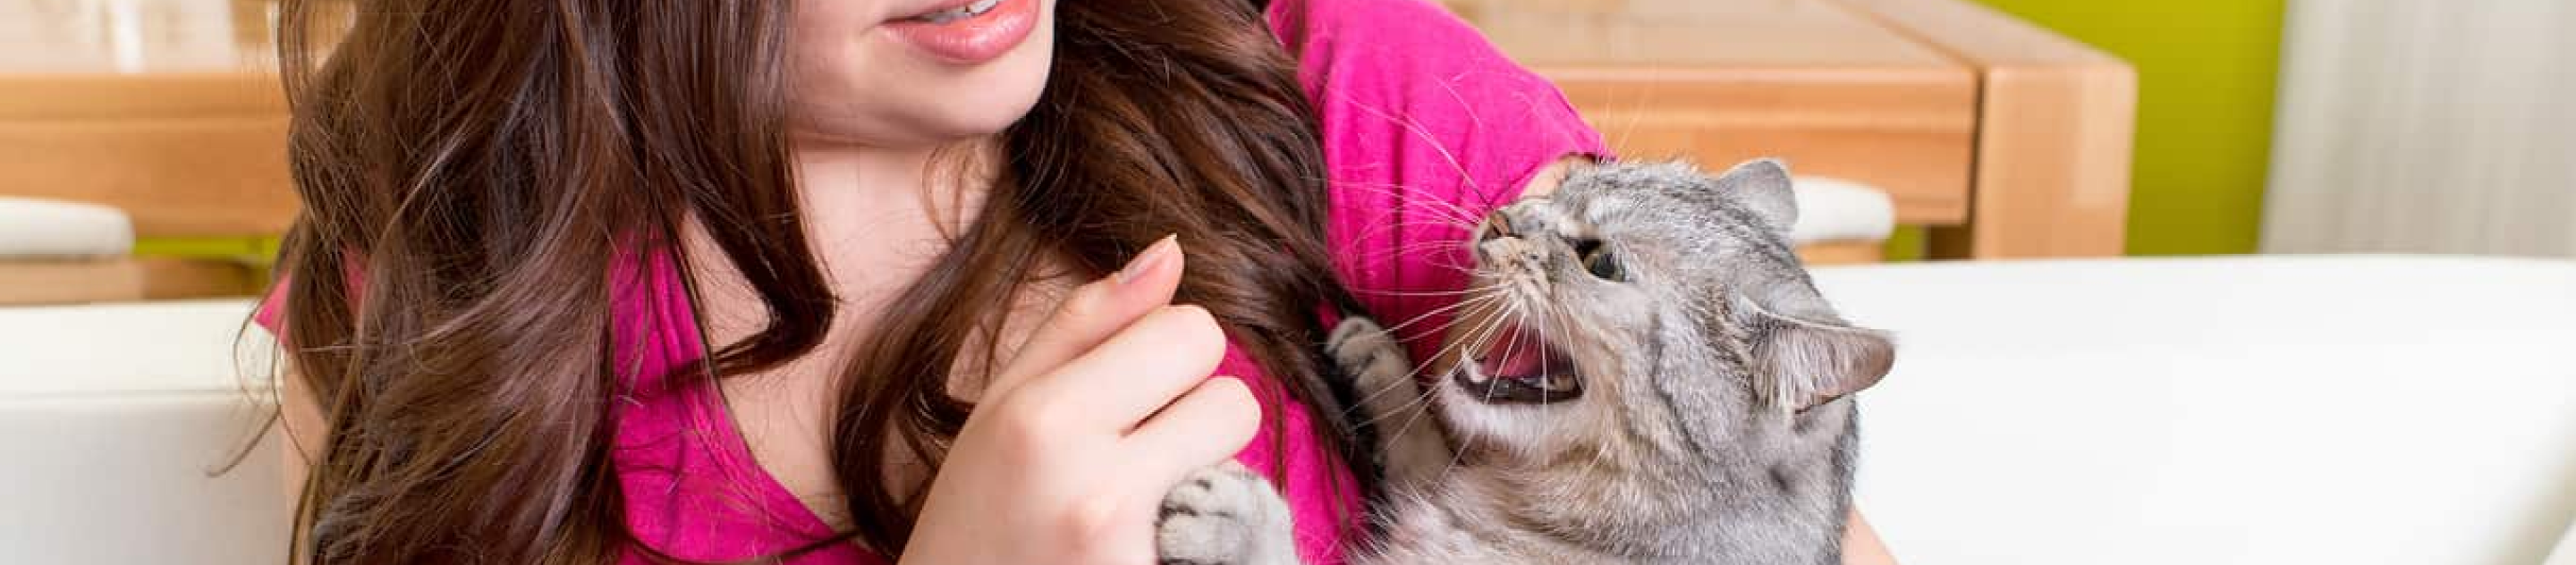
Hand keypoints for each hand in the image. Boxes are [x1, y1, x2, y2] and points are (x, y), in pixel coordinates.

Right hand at [900, 237, 1260, 564]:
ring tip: (1133, 504)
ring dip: (1203, 476)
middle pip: (1234, 399)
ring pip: (1241, 467)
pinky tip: (1139, 546)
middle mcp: (1091, 483)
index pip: (1192, 332)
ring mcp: (1131, 549)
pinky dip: (1200, 533)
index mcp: (1043, 416)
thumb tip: (1173, 249)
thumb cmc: (973, 515)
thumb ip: (1087, 323)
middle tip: (1133, 457)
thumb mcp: (1001, 405)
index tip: (1128, 395)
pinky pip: (1229, 528)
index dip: (1170, 356)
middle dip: (1196, 419)